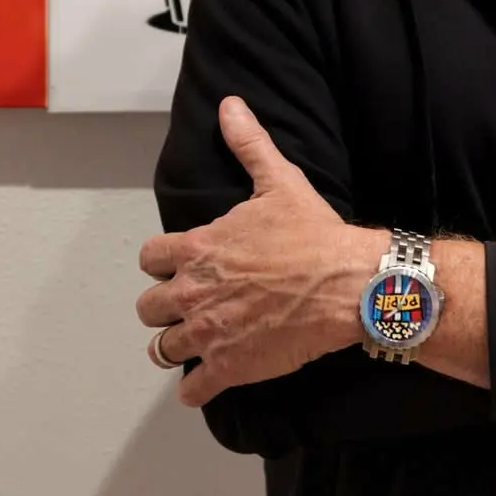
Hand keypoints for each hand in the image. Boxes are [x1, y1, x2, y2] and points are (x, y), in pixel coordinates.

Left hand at [136, 96, 386, 406]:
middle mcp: (193, 292)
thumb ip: (249, 144)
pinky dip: (198, 385)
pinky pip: (191, 390)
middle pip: (148, 307)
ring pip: (162, 349)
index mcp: (198, 248)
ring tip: (201, 337)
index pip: (149, 258)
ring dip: (178, 343)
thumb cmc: (313, 232)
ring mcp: (208, 333)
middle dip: (165, 305)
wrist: (347, 282)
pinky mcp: (228, 367)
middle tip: (191, 302)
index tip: (182, 263)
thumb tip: (229, 105)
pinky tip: (213, 374)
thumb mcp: (280, 180)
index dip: (163, 261)